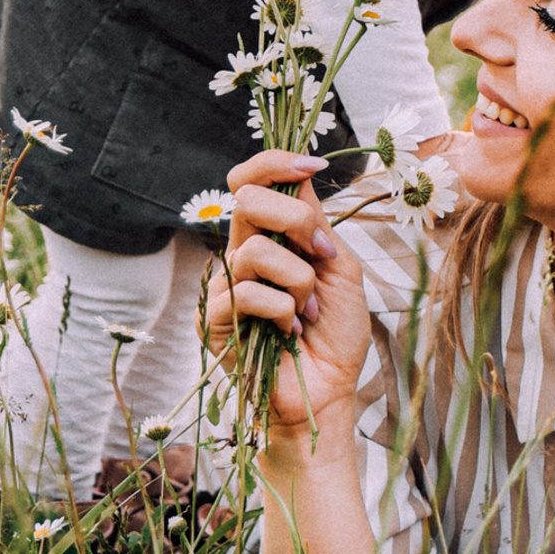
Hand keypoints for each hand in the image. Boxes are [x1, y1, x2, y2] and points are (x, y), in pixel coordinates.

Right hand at [204, 151, 370, 436]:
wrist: (329, 390)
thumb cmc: (336, 331)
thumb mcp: (339, 266)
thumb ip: (316, 223)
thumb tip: (299, 174)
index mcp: (270, 236)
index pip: (252, 181)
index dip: (275, 163)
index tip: (312, 165)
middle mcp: (242, 254)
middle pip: (247, 199)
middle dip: (296, 220)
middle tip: (320, 254)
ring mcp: (226, 286)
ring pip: (254, 249)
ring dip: (298, 280)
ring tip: (308, 311)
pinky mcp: (215, 321)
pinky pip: (246, 293)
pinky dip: (283, 310)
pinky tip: (290, 331)